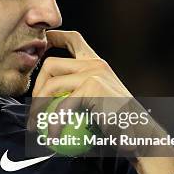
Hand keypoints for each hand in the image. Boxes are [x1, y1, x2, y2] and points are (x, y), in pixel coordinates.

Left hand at [29, 30, 160, 155]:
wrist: (140, 135)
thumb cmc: (117, 126)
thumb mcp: (95, 104)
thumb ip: (76, 95)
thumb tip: (45, 101)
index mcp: (96, 63)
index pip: (73, 40)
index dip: (53, 38)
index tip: (39, 45)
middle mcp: (95, 63)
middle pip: (51, 64)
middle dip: (36, 86)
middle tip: (33, 110)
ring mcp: (94, 72)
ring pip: (51, 83)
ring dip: (38, 106)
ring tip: (35, 126)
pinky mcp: (92, 86)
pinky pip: (61, 105)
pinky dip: (53, 122)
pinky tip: (51, 135)